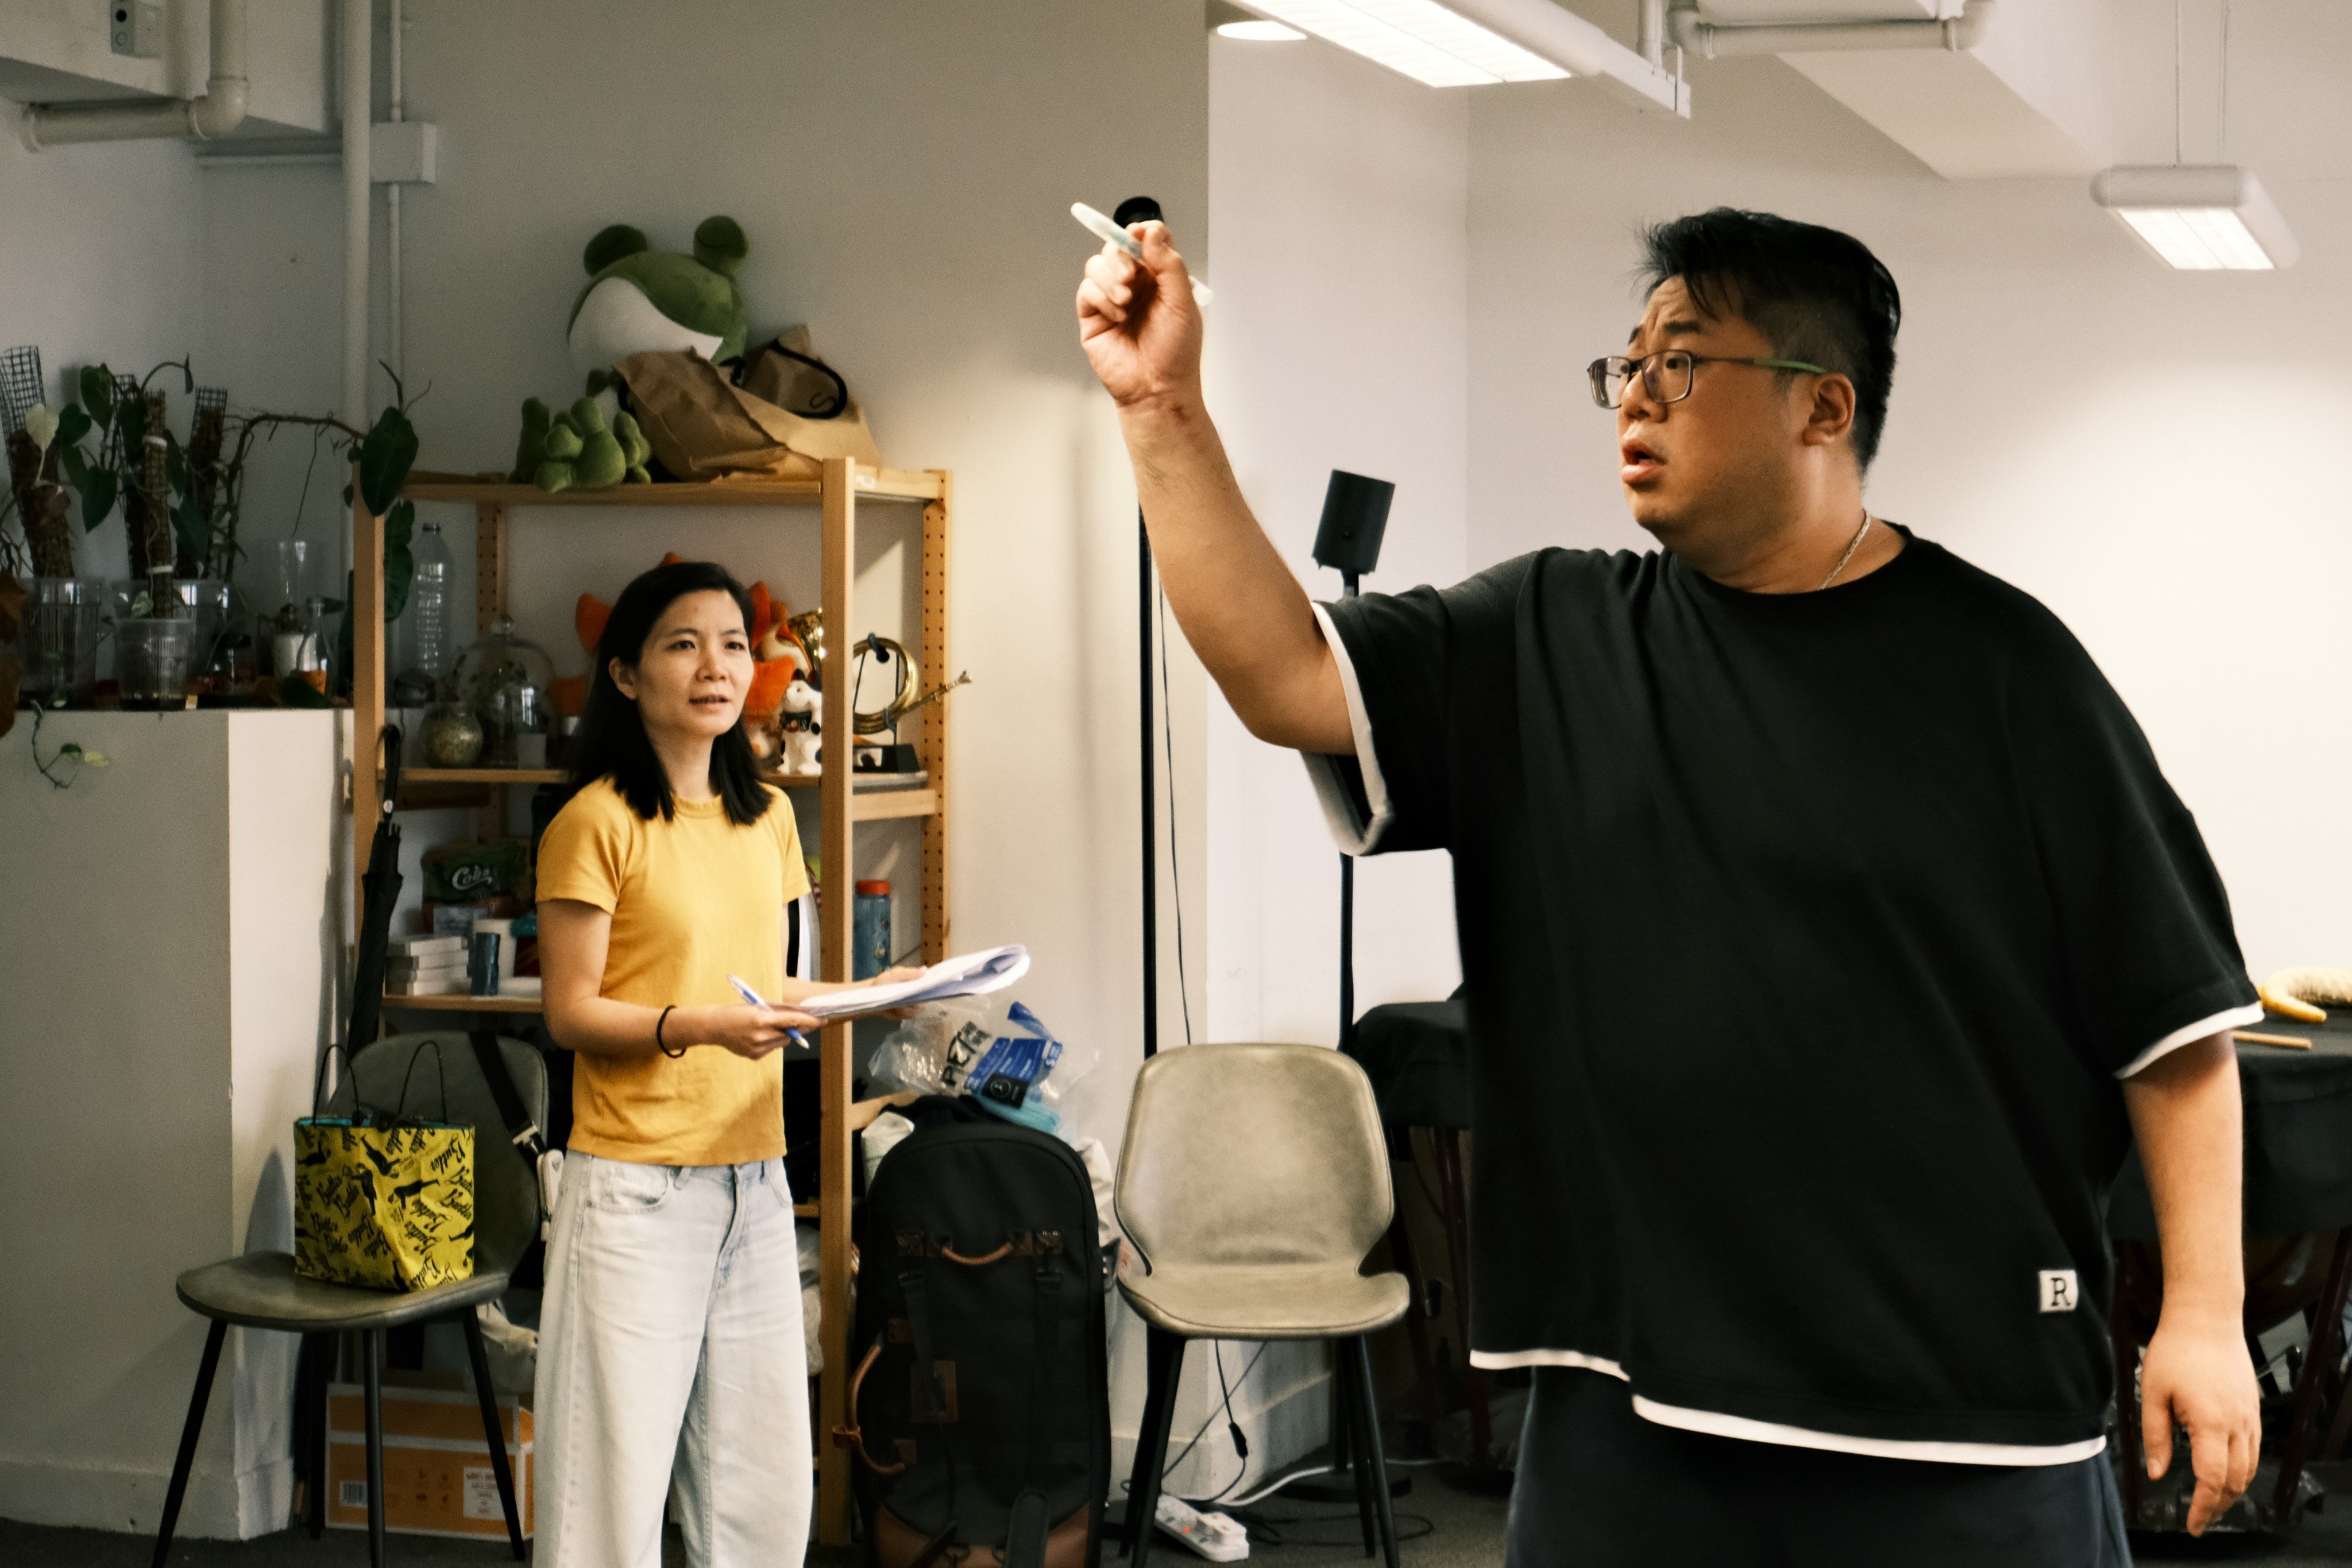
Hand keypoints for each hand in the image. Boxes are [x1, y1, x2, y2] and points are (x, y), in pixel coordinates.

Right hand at [684, 1003, 820, 1061]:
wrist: (714, 1027)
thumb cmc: (737, 1012)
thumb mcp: (758, 1006)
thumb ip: (779, 1011)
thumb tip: (801, 1012)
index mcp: (761, 1019)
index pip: (792, 1020)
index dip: (809, 1020)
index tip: (822, 1020)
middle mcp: (760, 1036)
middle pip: (790, 1034)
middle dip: (799, 1028)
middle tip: (808, 1022)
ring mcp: (757, 1048)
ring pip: (783, 1043)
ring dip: (784, 1035)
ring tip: (770, 1027)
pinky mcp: (754, 1056)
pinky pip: (772, 1049)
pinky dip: (771, 1042)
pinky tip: (758, 1036)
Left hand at [866, 965, 924, 1020]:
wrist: (871, 995)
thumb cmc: (883, 982)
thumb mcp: (894, 974)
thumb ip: (909, 973)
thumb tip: (925, 970)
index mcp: (916, 981)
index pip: (929, 983)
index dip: (931, 984)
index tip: (929, 985)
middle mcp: (917, 993)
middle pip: (926, 997)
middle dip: (919, 998)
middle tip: (910, 996)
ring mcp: (912, 1005)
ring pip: (919, 1008)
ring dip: (910, 1006)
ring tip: (899, 1003)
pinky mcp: (906, 1014)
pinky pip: (911, 1015)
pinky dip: (904, 1012)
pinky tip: (897, 1008)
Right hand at [1075, 221, 1203, 413]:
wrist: (1158, 388)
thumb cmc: (1176, 352)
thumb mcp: (1182, 302)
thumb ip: (1169, 264)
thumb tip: (1151, 231)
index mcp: (1158, 277)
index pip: (1145, 241)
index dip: (1141, 232)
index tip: (1139, 234)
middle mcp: (1134, 284)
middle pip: (1116, 248)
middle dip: (1120, 255)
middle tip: (1131, 274)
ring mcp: (1111, 299)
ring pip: (1097, 265)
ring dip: (1109, 278)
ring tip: (1125, 301)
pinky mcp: (1092, 316)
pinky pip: (1087, 291)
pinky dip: (1101, 298)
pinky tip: (1118, 316)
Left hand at [2140, 1311, 2260, 1533]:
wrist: (2206, 1318)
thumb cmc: (2175, 1349)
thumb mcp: (2152, 1393)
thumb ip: (2155, 1436)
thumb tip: (2156, 1473)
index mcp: (2210, 1423)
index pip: (2212, 1479)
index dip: (2203, 1506)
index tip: (2191, 1523)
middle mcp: (2237, 1424)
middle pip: (2236, 1481)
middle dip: (2218, 1506)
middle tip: (2198, 1520)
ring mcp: (2249, 1417)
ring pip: (2249, 1469)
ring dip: (2232, 1491)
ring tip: (2211, 1504)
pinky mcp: (2252, 1409)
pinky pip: (2253, 1450)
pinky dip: (2242, 1470)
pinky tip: (2225, 1474)